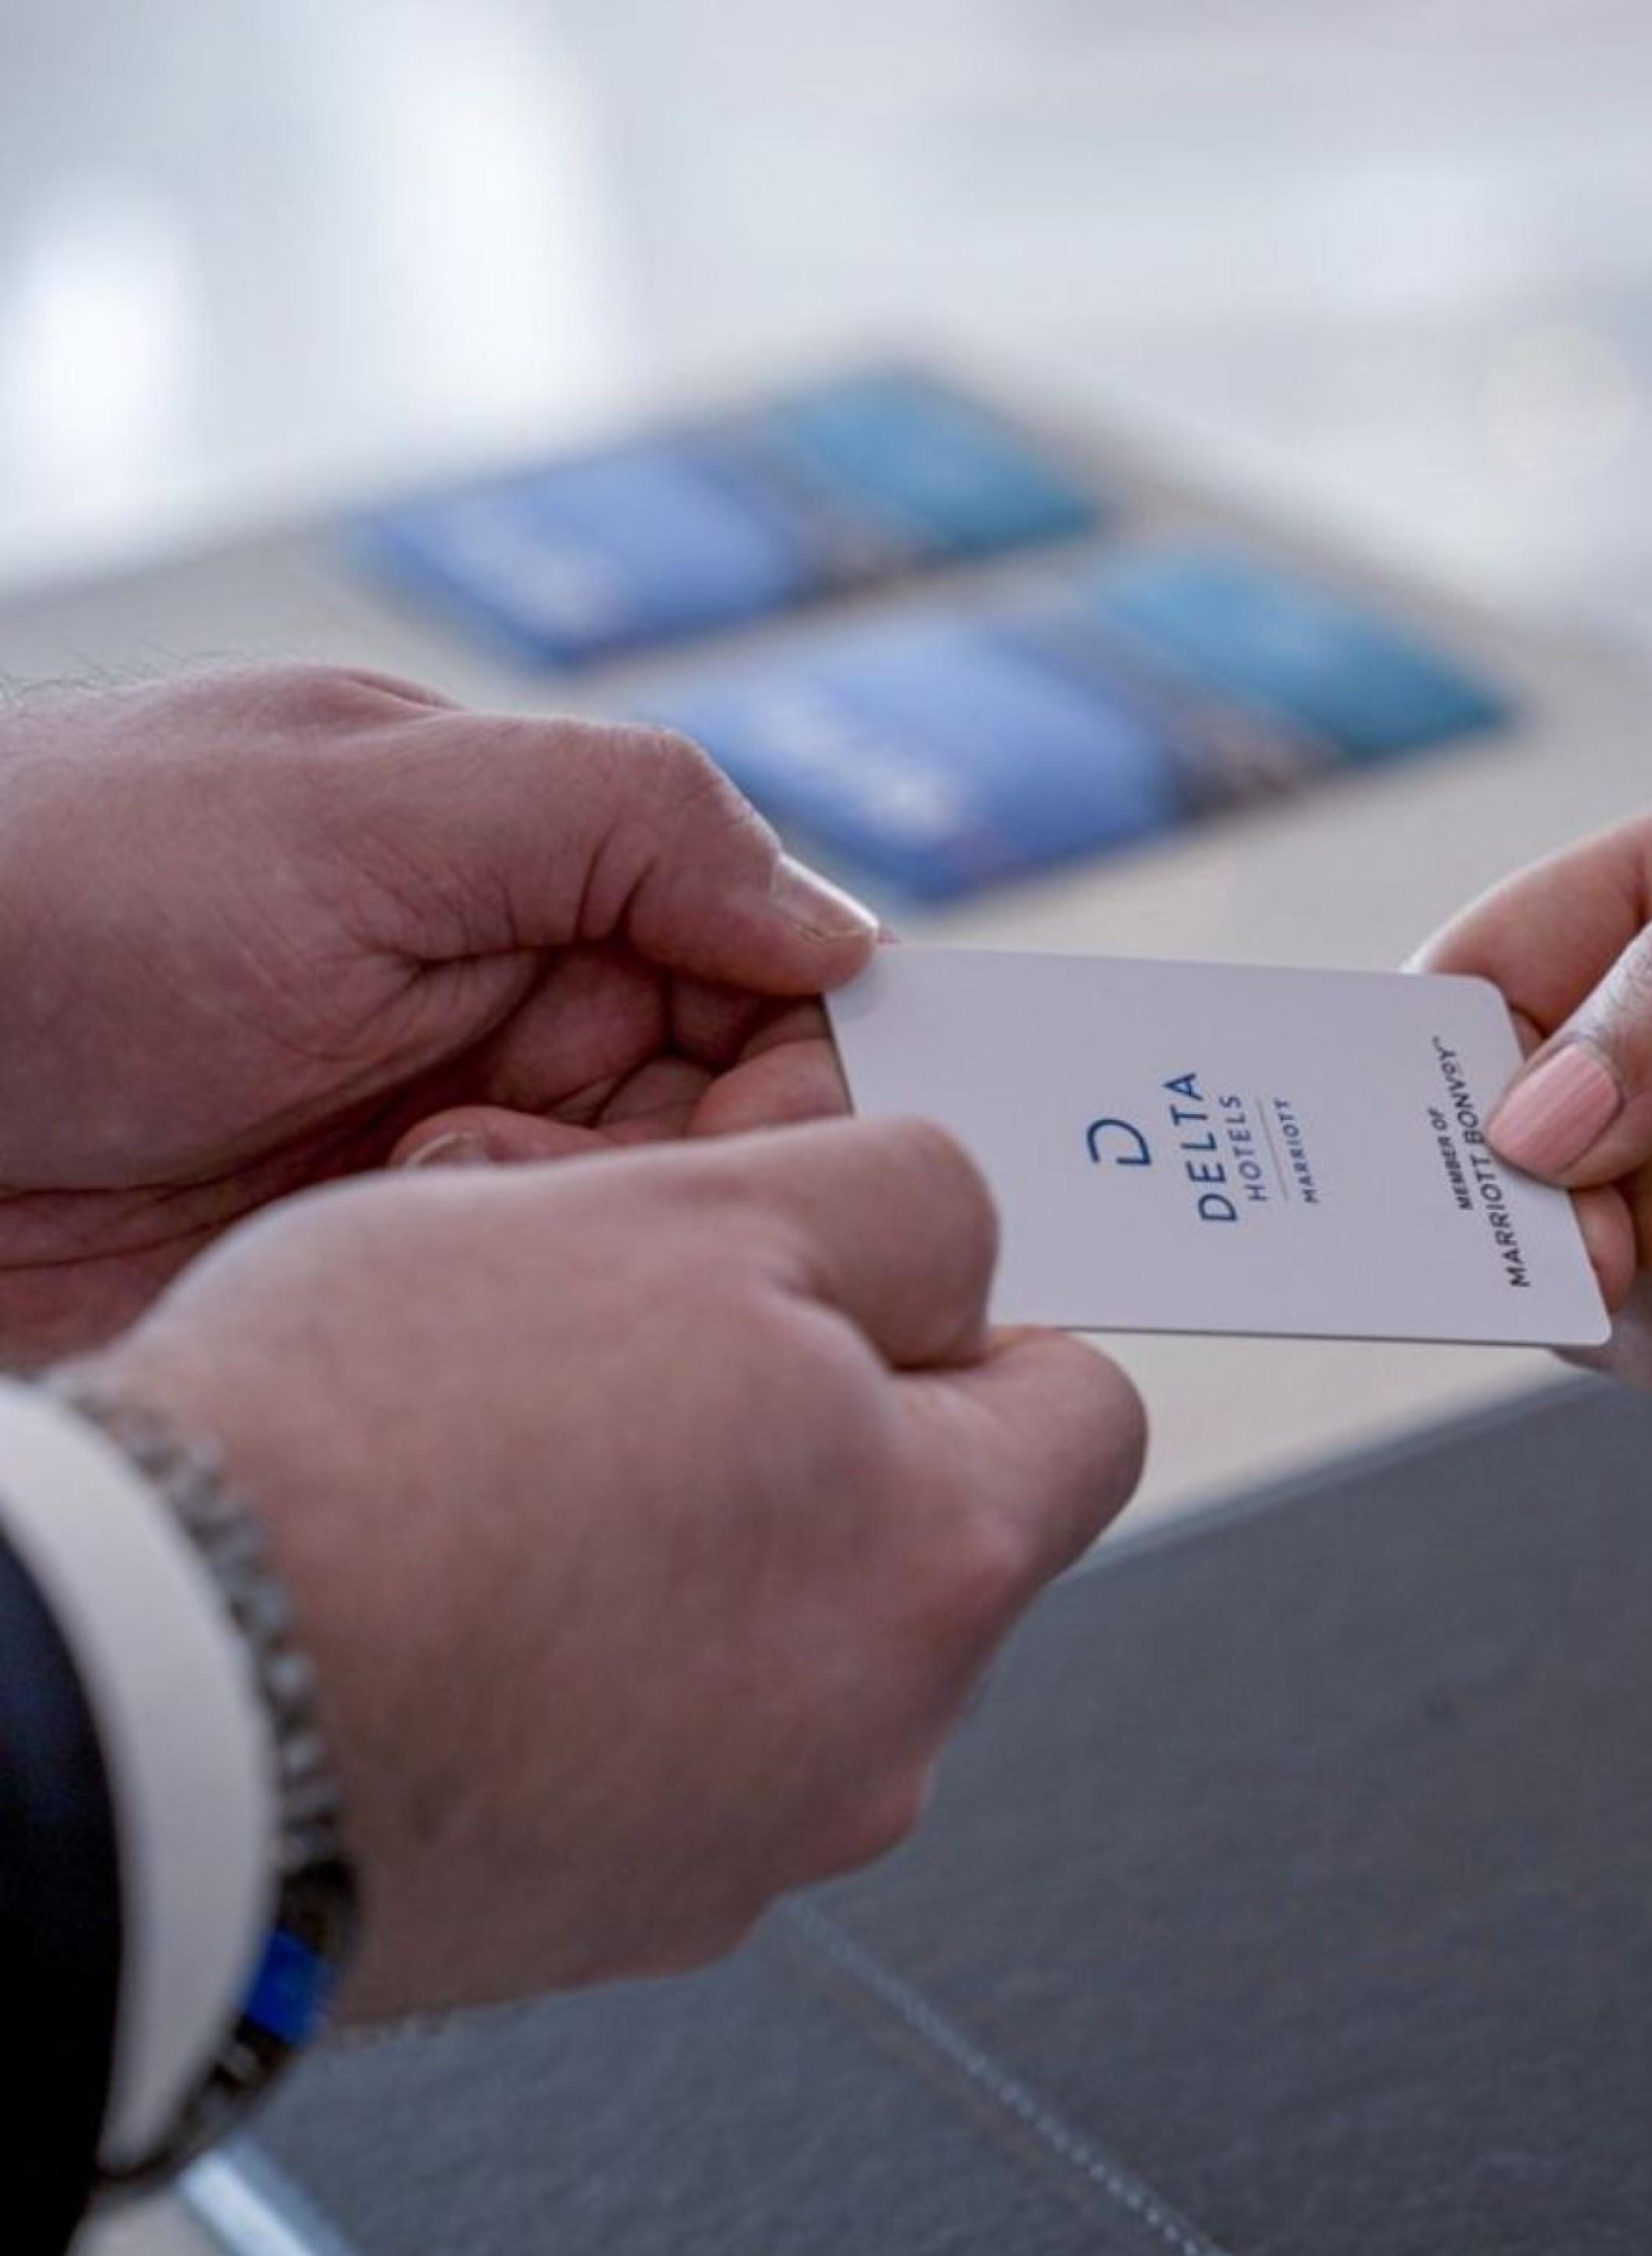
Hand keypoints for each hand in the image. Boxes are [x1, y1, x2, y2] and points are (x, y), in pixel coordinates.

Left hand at [0, 669, 874, 1362]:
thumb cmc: (48, 886)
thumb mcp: (357, 797)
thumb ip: (626, 820)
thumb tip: (843, 927)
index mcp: (529, 882)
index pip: (764, 977)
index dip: (805, 1055)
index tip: (782, 1126)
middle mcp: (504, 1026)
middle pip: (727, 1127)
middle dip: (699, 1169)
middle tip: (560, 1157)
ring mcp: (439, 1163)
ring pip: (638, 1242)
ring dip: (581, 1241)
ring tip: (429, 1189)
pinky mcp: (374, 1290)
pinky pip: (523, 1332)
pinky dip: (508, 1325)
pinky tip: (403, 1281)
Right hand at [78, 1120, 1145, 2016]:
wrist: (141, 1709)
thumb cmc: (373, 1460)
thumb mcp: (685, 1219)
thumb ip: (892, 1212)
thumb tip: (963, 1237)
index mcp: (937, 1561)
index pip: (1085, 1413)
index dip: (982, 1324)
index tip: (884, 1297)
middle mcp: (877, 1739)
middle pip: (932, 1532)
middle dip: (830, 1433)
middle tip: (660, 1367)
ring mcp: (745, 1843)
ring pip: (791, 1632)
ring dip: (710, 1546)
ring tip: (538, 1485)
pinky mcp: (613, 1911)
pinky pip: (673, 1738)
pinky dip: (617, 1667)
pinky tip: (491, 1607)